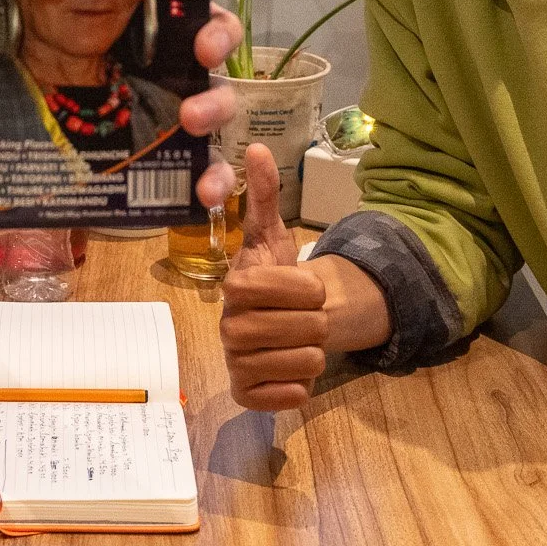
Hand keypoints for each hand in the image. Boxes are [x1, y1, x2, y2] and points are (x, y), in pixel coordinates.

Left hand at [0, 0, 245, 211]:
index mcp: (107, 21)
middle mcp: (142, 61)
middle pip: (205, 34)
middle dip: (217, 33)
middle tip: (200, 49)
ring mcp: (154, 112)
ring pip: (212, 97)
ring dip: (215, 104)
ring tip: (190, 119)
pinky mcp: (152, 164)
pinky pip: (196, 170)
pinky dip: (210, 178)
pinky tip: (203, 191)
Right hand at [218, 145, 387, 410]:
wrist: (274, 320)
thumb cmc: (275, 277)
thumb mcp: (274, 235)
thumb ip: (264, 194)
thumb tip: (256, 147)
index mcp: (235, 286)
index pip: (284, 291)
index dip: (306, 289)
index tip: (307, 288)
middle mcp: (228, 326)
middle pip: (304, 330)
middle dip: (318, 322)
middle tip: (308, 317)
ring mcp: (235, 362)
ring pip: (301, 363)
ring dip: (313, 353)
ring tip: (301, 342)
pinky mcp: (246, 394)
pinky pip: (287, 398)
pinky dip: (299, 386)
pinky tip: (291, 372)